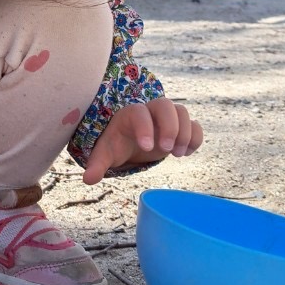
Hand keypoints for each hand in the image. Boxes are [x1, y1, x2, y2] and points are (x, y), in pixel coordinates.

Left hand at [83, 98, 202, 185]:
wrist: (129, 140)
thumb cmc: (116, 144)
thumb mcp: (105, 154)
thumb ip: (98, 164)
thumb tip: (88, 179)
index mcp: (130, 115)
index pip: (139, 113)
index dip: (145, 128)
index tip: (147, 148)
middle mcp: (150, 111)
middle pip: (166, 105)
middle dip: (170, 126)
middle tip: (168, 151)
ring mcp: (167, 117)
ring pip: (182, 112)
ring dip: (185, 132)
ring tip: (178, 155)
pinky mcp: (180, 127)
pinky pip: (194, 124)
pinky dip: (195, 137)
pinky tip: (187, 152)